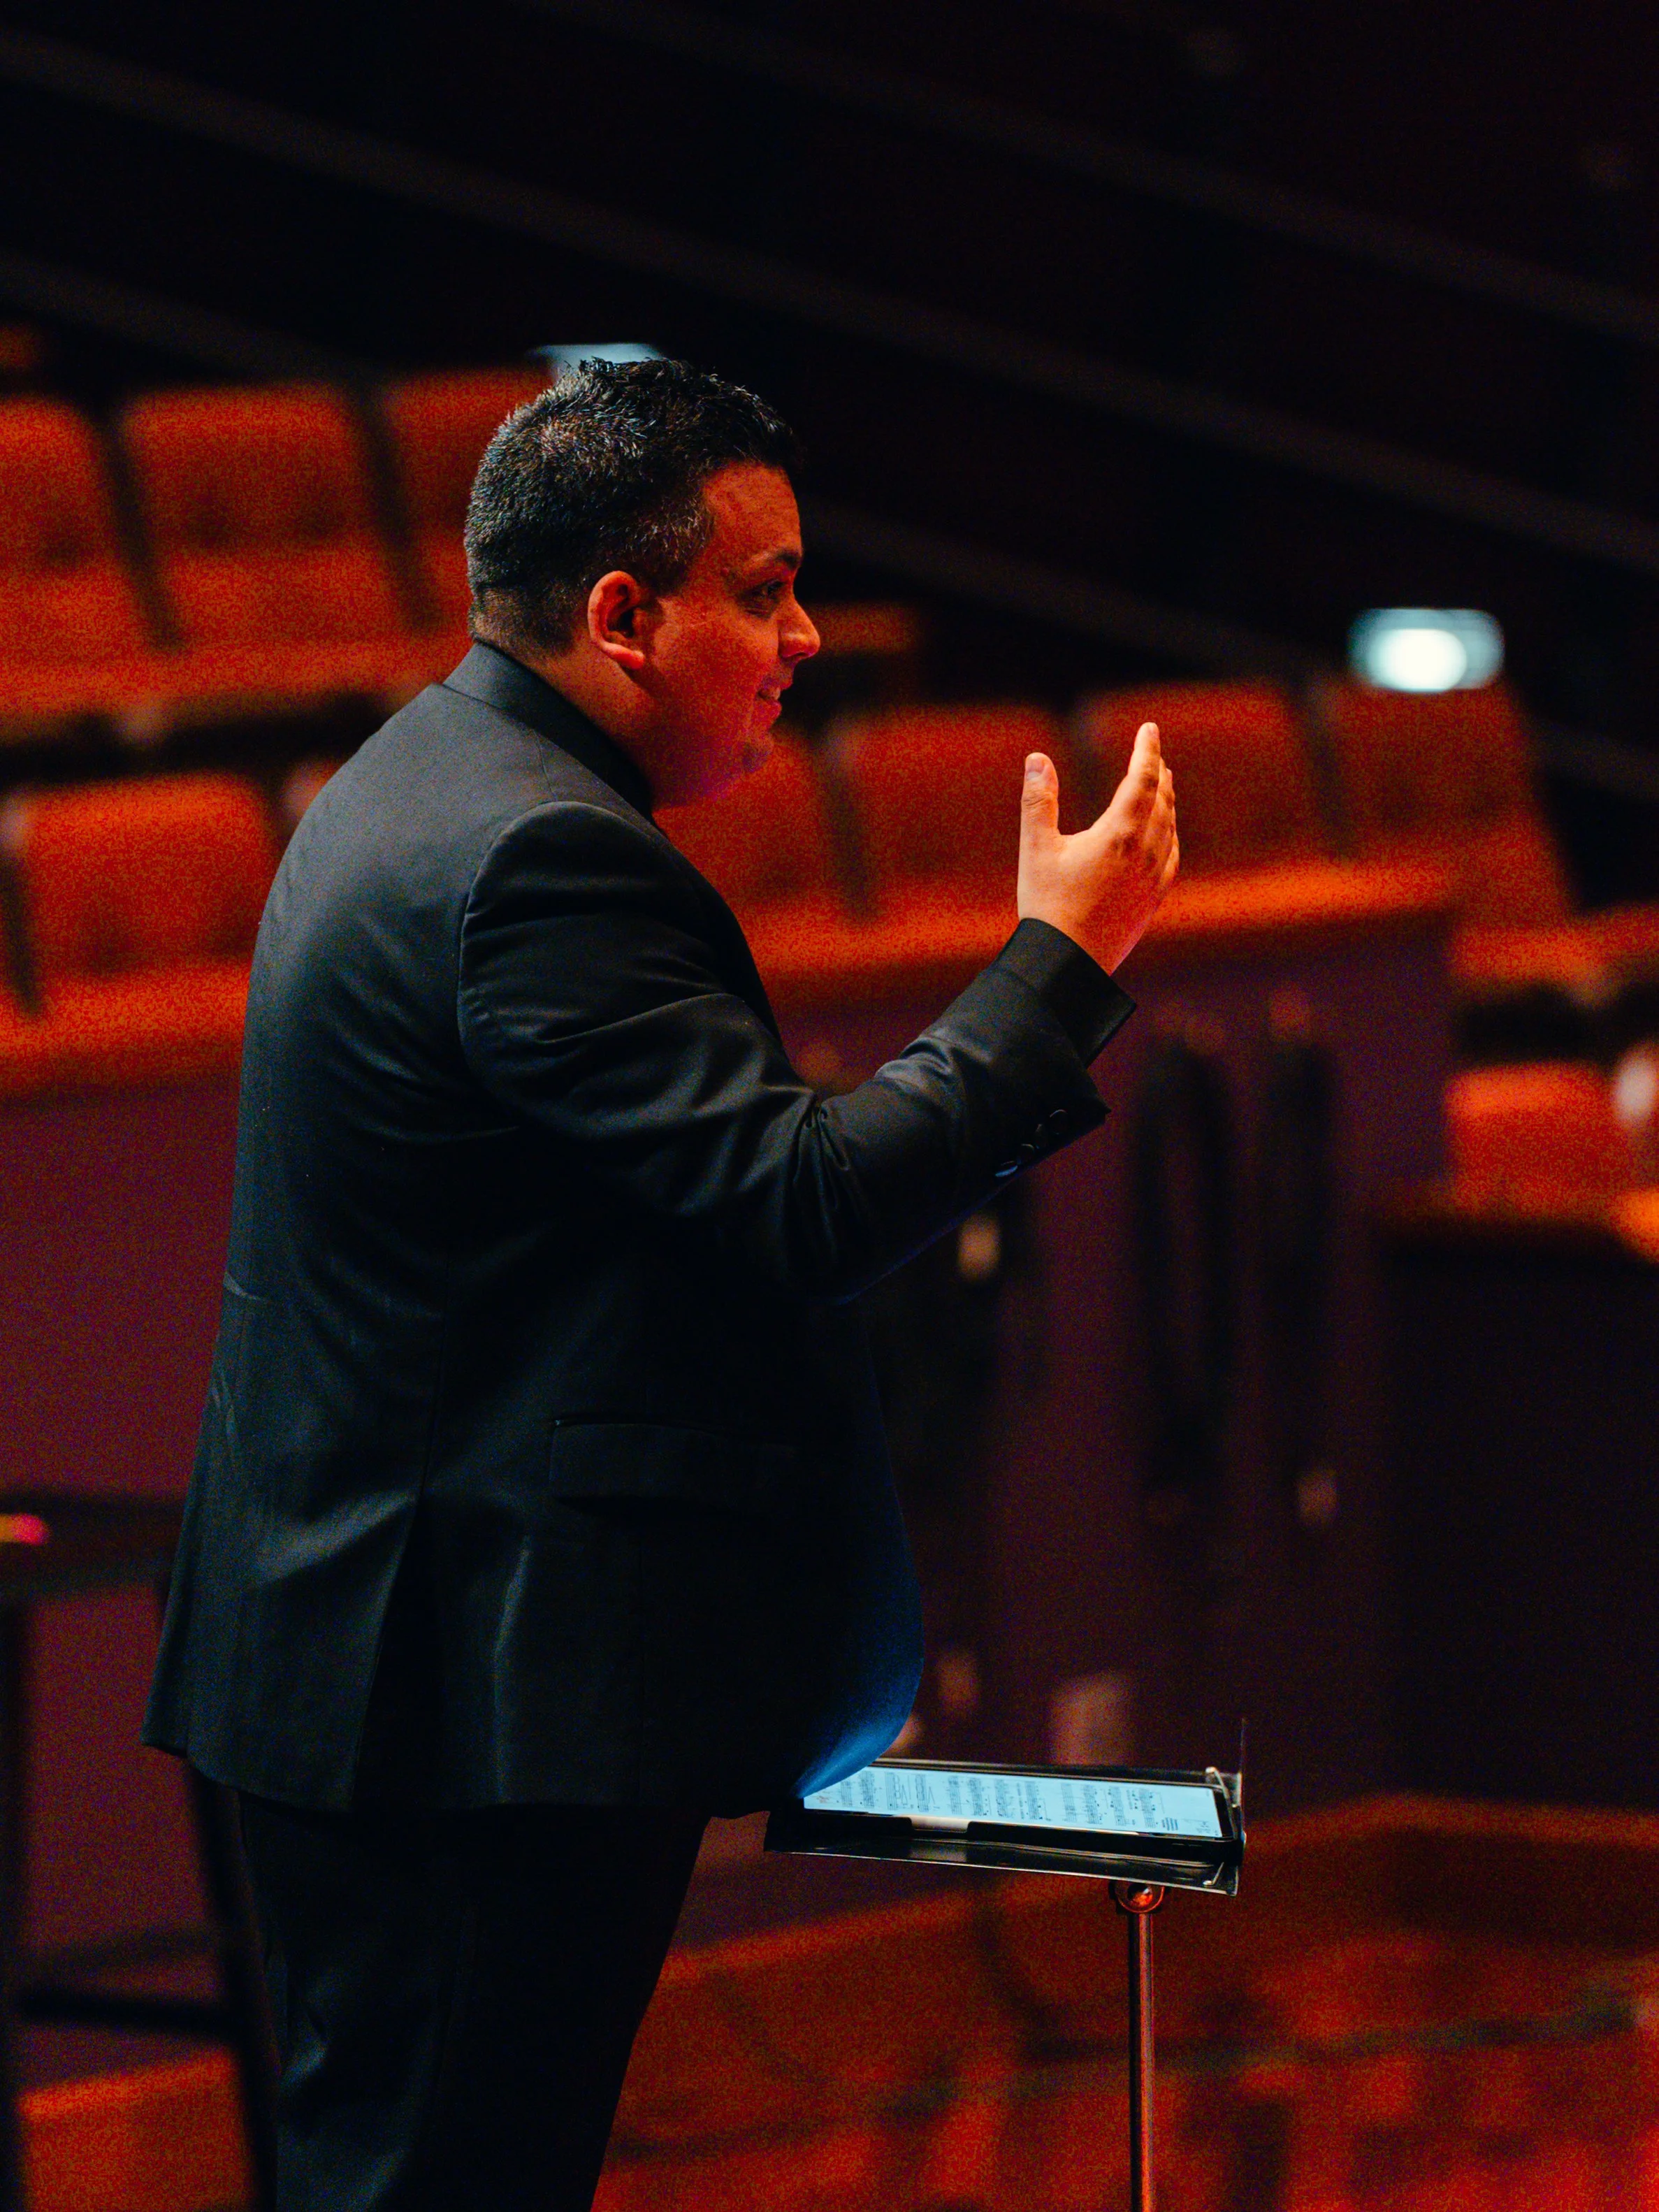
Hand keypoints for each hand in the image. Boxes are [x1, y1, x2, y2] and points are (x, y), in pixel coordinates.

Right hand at [1016, 722, 1177, 972]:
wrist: (1069, 965)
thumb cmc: (1047, 907)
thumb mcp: (1036, 849)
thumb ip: (1038, 800)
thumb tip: (1037, 758)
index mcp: (1118, 835)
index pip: (1142, 779)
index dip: (1146, 750)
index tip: (1149, 728)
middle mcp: (1145, 853)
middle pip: (1162, 800)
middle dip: (1158, 772)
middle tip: (1154, 753)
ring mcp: (1153, 879)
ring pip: (1170, 827)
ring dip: (1167, 800)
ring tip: (1163, 784)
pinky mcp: (1153, 900)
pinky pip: (1172, 856)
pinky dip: (1171, 834)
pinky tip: (1167, 834)